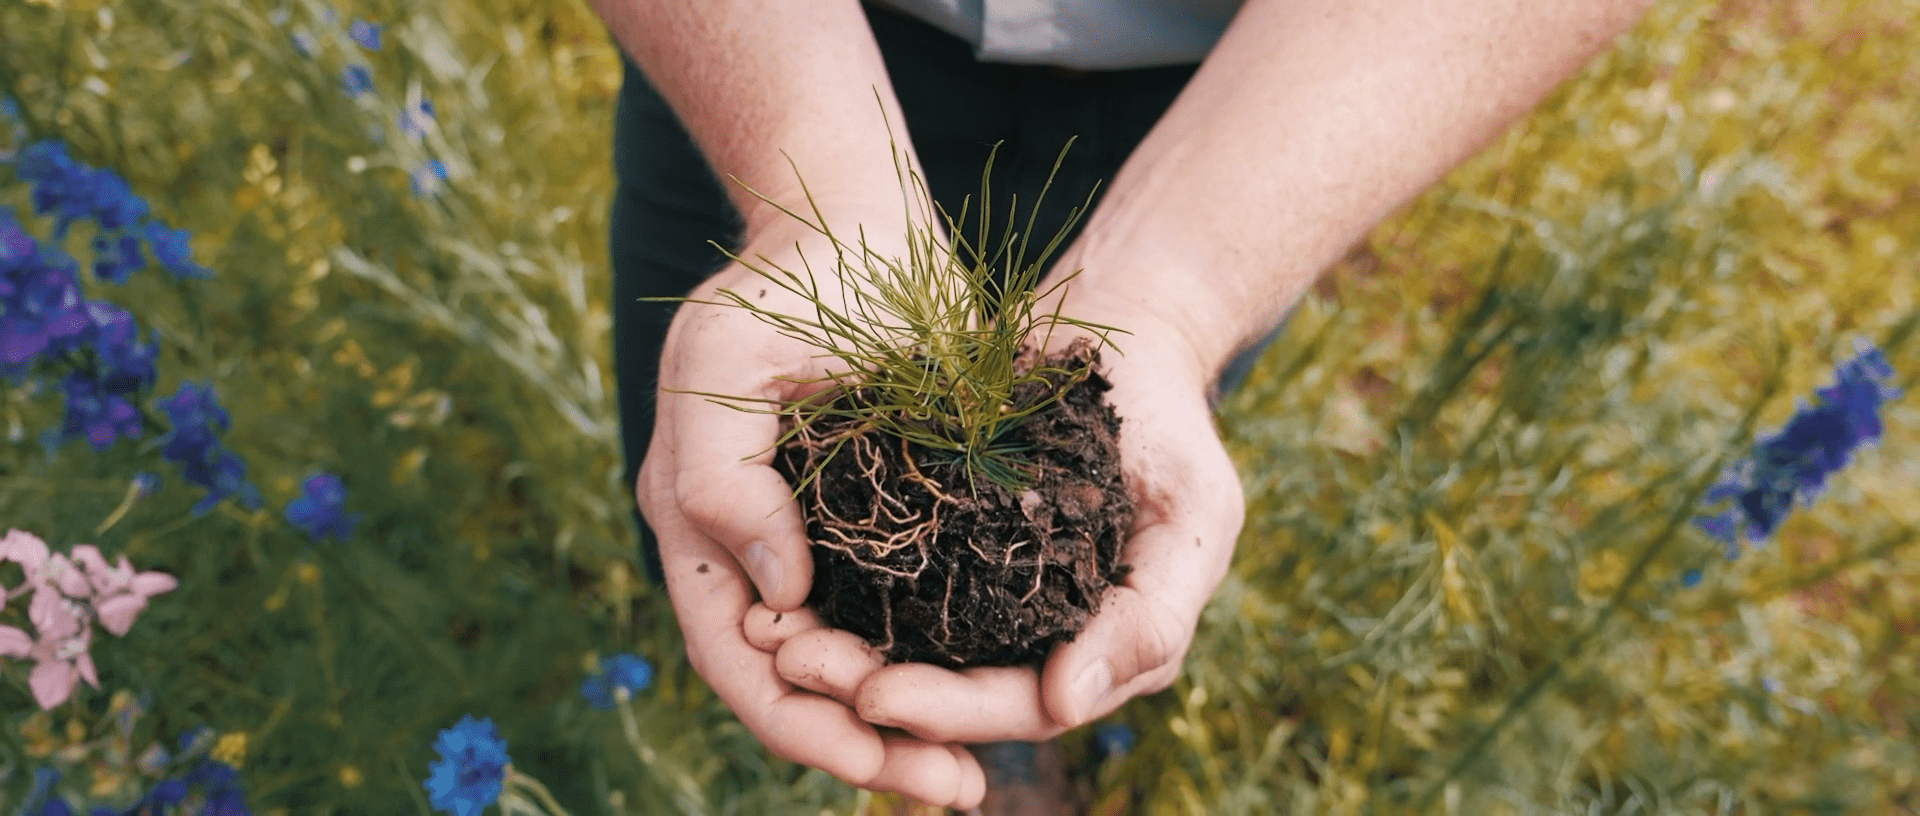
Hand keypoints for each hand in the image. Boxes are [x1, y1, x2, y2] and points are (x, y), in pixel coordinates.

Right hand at [638, 219, 987, 808]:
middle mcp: (758, 554)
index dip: (802, 726)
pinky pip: (910, 617)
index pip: (740, 661)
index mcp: (697, 529)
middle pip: (803, 688)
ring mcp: (825, 544)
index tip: (879, 760)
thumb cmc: (781, 284)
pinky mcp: (893, 524)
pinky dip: (943, 665)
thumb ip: (722, 478)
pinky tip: (999, 695)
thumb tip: (778, 599)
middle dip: (870, 751)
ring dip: (912, 727)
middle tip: (957, 793)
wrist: (859, 225)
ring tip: (975, 777)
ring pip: (861, 667)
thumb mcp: (721, 362)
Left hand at [761, 295, 1245, 742]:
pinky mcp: (937, 537)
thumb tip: (1067, 707)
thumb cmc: (1170, 426)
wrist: (1123, 331)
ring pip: (902, 644)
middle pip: (944, 688)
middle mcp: (1031, 637)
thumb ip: (1150, 617)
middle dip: (867, 685)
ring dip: (837, 649)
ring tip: (772, 637)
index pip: (1016, 705)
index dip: (946, 710)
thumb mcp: (1194, 515)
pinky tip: (777, 581)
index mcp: (1094, 651)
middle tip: (796, 664)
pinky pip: (879, 577)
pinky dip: (830, 588)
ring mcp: (982, 590)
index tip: (874, 697)